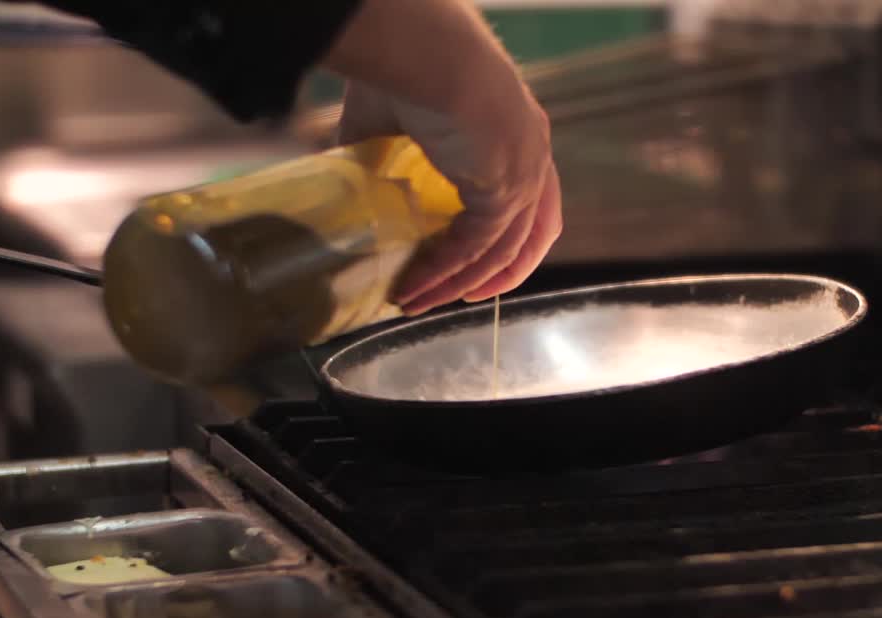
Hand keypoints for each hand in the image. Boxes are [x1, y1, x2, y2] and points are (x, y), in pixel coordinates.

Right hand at [325, 0, 562, 315]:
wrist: (426, 51)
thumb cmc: (407, 63)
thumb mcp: (389, 117)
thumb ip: (379, 154)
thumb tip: (348, 180)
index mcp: (516, 128)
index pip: (528, 195)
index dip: (504, 233)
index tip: (470, 260)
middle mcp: (532, 152)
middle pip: (534, 233)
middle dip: (497, 273)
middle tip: (460, 297)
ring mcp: (526, 172)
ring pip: (502, 251)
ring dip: (459, 283)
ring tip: (419, 301)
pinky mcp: (507, 191)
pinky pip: (477, 249)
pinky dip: (446, 273)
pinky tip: (415, 286)